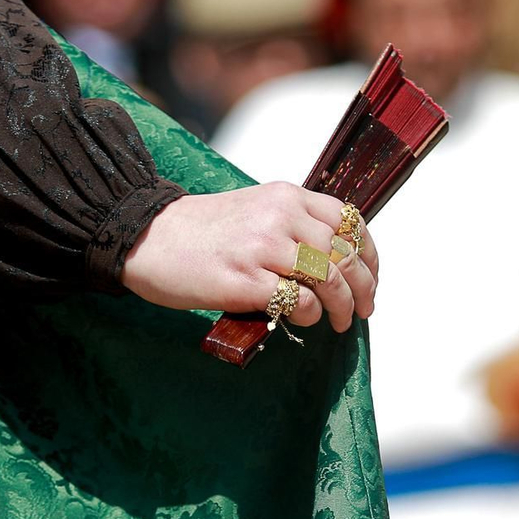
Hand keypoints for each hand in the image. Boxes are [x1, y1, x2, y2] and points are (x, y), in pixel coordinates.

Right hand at [120, 182, 377, 331]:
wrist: (147, 237)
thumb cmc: (201, 232)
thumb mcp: (255, 211)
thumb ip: (293, 226)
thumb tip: (334, 261)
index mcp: (286, 196)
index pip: (350, 222)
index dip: (370, 255)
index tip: (371, 278)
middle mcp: (280, 216)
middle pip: (346, 254)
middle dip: (363, 289)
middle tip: (363, 310)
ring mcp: (263, 248)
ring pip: (329, 279)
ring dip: (341, 307)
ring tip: (337, 322)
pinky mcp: (245, 279)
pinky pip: (297, 301)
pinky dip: (308, 314)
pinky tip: (299, 319)